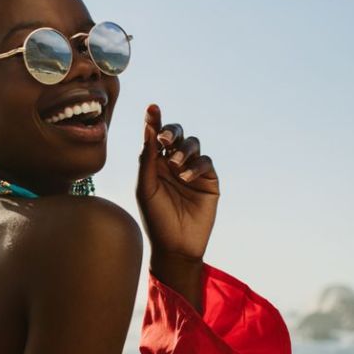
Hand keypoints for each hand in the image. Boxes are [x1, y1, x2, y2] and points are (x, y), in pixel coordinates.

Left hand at [135, 103, 219, 261]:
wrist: (175, 246)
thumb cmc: (155, 218)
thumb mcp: (145, 188)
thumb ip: (146, 159)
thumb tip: (148, 129)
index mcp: (154, 163)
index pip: (154, 135)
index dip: (154, 120)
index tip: (152, 108)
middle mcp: (173, 162)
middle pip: (177, 133)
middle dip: (171, 130)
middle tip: (164, 137)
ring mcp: (192, 170)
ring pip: (193, 144)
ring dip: (183, 150)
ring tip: (174, 166)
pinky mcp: (209, 180)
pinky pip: (206, 162)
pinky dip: (196, 166)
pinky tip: (185, 178)